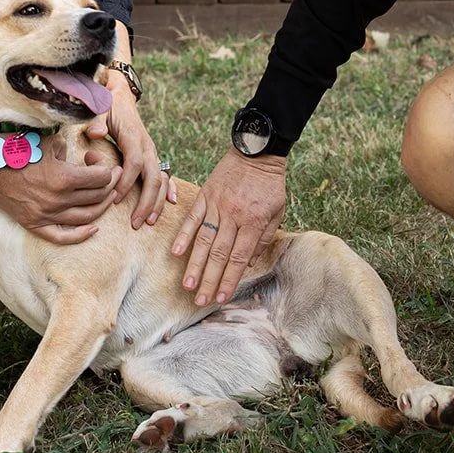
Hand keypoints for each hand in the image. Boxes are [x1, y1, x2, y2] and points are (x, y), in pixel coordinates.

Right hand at [0, 135, 120, 243]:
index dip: (107, 169)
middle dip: (109, 185)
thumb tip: (84, 163)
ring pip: (87, 217)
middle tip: (109, 177)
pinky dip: (81, 235)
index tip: (99, 162)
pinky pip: (63, 236)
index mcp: (64, 177)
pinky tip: (93, 228)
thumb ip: (71, 152)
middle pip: (98, 197)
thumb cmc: (18, 149)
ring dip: (102, 207)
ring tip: (106, 196)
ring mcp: (47, 214)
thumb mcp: (50, 142)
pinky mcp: (35, 224)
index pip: (101, 178)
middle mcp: (58, 199)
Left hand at [85, 85, 176, 228]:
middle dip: (146, 201)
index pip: (135, 162)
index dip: (127, 181)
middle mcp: (147, 146)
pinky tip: (171, 203)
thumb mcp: (98, 109)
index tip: (115, 198)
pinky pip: (164, 175)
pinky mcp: (151, 156)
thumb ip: (96, 121)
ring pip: (161, 179)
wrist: (119, 97)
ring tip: (148, 220)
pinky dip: (168, 189)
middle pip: (153, 176)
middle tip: (136, 222)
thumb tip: (97, 133)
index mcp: (133, 136)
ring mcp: (152, 152)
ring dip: (157, 201)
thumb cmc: (106, 106)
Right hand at [172, 149, 286, 306]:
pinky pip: (193, 218)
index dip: (229, 280)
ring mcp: (217, 206)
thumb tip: (247, 263)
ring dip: (195, 264)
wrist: (257, 151)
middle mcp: (234, 217)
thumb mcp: (278, 212)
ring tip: (188, 285)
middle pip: (219, 255)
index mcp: (254, 223)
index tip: (221, 297)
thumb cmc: (270, 184)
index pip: (238, 258)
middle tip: (200, 301)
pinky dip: (184, 235)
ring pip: (204, 240)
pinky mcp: (206, 195)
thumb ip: (263, 239)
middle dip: (209, 280)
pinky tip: (175, 252)